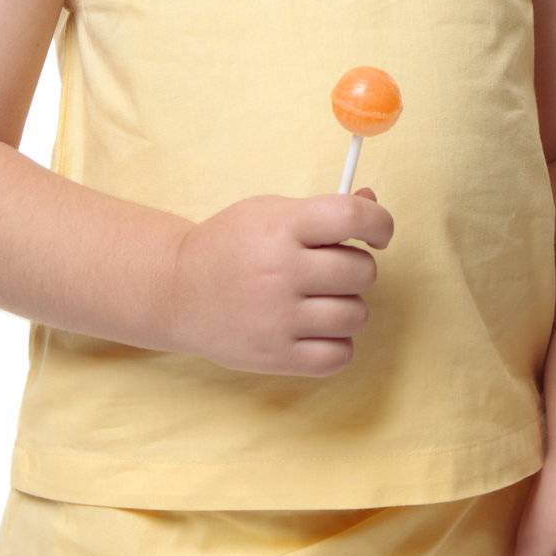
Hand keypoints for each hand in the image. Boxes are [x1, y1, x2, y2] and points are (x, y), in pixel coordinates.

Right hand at [165, 186, 392, 377]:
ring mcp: (278, 318)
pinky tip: (316, 329)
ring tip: (321, 300)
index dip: (378, 222)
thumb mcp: (270, 212)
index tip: (376, 234)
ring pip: (356, 315)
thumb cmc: (231, 244)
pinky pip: (338, 355)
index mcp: (283, 227)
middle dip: (357, 268)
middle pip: (361, 272)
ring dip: (348, 306)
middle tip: (333, 269)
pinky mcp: (275, 356)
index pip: (352, 216)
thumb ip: (322, 209)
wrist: (178, 290)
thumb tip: (371, 198)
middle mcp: (282, 271)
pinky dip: (337, 343)